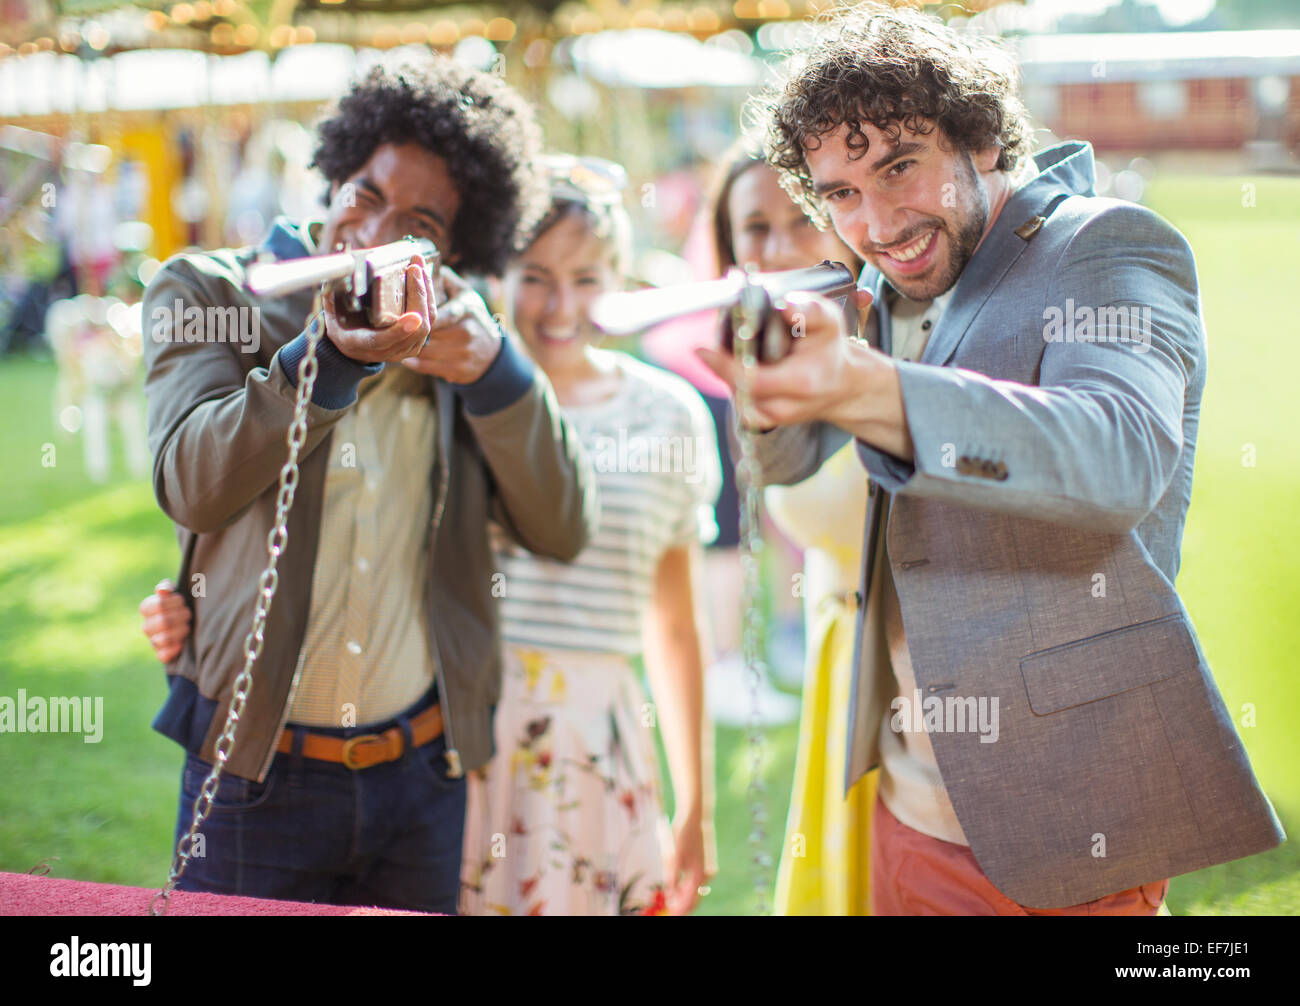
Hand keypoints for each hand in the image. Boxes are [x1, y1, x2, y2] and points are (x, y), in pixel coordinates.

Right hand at [139, 580, 191, 663]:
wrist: (188, 623)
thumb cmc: (180, 605)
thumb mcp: (174, 593)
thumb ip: (167, 587)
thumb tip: (163, 590)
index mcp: (146, 608)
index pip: (159, 604)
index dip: (176, 602)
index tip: (183, 601)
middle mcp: (146, 626)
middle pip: (164, 622)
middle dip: (182, 616)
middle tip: (188, 614)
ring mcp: (152, 641)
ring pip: (165, 639)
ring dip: (181, 631)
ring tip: (187, 626)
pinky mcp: (161, 655)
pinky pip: (164, 655)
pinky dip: (175, 649)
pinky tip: (183, 642)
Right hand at [323, 255, 432, 363]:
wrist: (356, 350)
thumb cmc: (344, 329)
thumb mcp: (333, 316)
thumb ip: (333, 299)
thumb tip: (336, 277)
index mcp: (364, 345)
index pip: (384, 340)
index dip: (400, 330)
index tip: (414, 317)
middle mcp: (388, 351)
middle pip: (415, 329)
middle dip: (418, 296)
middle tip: (414, 268)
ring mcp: (405, 349)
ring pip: (426, 323)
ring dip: (425, 291)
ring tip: (420, 265)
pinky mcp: (416, 342)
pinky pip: (430, 320)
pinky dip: (428, 297)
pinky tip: (423, 277)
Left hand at [400, 266, 501, 383]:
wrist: (493, 355)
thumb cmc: (474, 320)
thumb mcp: (467, 296)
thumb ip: (446, 280)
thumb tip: (424, 263)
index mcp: (466, 311)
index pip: (437, 311)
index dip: (417, 309)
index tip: (400, 307)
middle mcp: (465, 332)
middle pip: (426, 331)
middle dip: (408, 328)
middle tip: (390, 324)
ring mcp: (461, 354)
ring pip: (423, 350)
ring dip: (407, 345)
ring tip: (395, 338)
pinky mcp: (456, 371)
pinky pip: (424, 366)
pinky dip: (412, 361)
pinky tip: (405, 353)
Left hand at [663, 807, 714, 915]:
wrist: (693, 817)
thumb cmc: (681, 836)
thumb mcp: (672, 857)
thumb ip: (671, 878)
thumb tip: (670, 896)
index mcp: (698, 876)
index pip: (689, 902)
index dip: (679, 910)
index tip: (670, 915)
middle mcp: (704, 875)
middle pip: (693, 899)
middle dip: (682, 906)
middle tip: (670, 911)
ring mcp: (705, 870)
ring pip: (693, 890)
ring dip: (683, 897)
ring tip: (671, 901)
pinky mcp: (701, 864)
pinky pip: (694, 882)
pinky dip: (685, 887)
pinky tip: (676, 887)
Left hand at [695, 288, 882, 430]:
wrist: (839, 386)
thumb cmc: (829, 350)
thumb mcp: (830, 322)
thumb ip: (810, 311)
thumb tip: (785, 305)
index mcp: (801, 382)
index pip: (752, 379)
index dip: (723, 365)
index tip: (700, 349)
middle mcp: (784, 407)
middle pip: (736, 386)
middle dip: (722, 361)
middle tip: (719, 335)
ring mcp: (771, 418)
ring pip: (734, 391)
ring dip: (727, 368)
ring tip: (738, 345)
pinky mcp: (761, 420)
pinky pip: (737, 398)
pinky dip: (733, 379)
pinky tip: (741, 362)